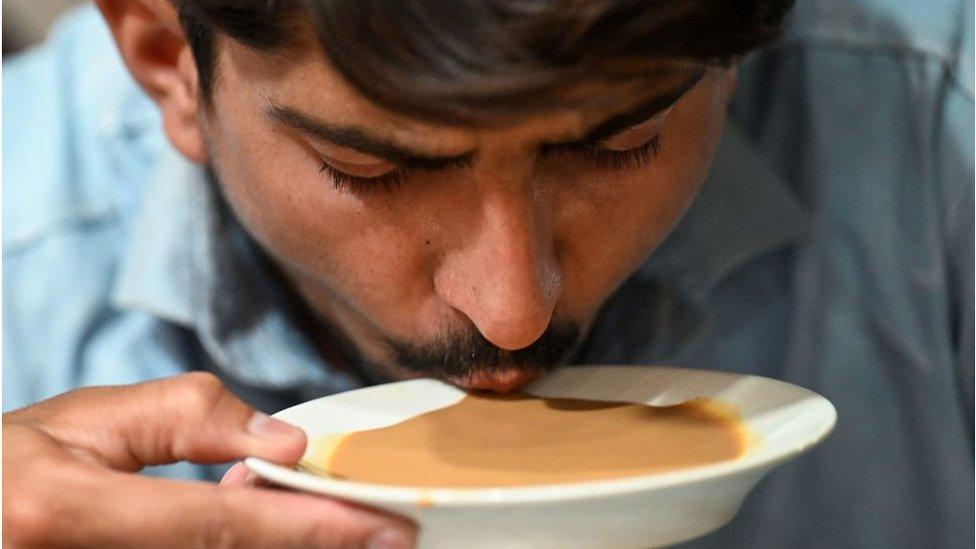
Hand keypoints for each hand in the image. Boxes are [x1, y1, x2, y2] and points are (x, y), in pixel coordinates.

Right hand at [2, 372, 415, 547]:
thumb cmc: (15, 463)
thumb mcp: (89, 421)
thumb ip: (187, 421)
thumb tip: (286, 440)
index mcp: (66, 514)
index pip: (222, 525)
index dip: (312, 526)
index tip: (389, 526)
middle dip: (315, 541)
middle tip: (380, 524)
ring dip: (282, 539)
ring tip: (313, 506)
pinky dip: (240, 545)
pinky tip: (252, 511)